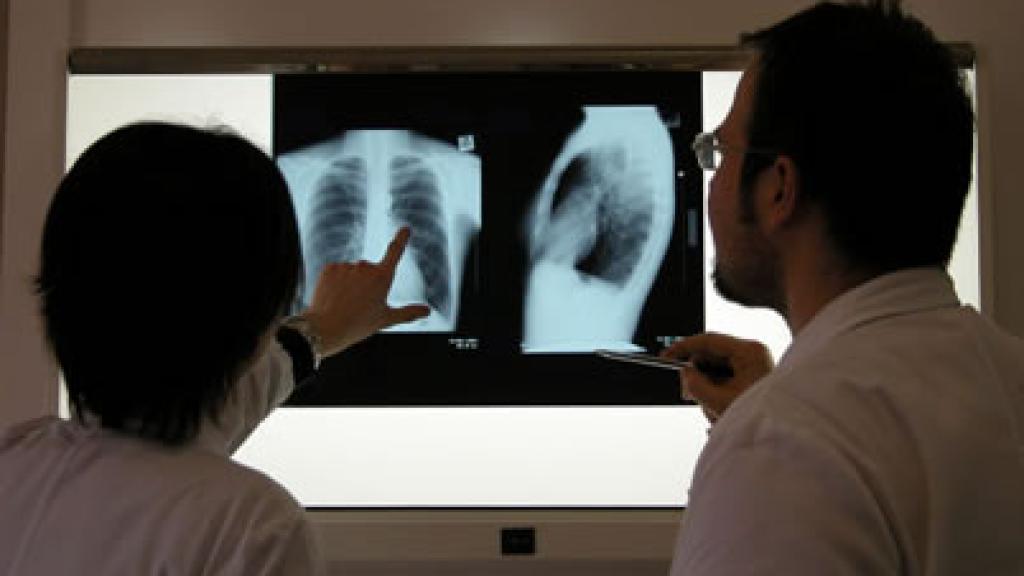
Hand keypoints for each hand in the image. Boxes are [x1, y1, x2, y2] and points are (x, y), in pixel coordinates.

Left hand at [301, 227, 429, 356]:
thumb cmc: (357, 325)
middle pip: (369, 270)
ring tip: (345, 303)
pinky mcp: (329, 268)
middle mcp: (365, 267)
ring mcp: (346, 266)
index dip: (401, 239)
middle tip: (360, 304)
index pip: (395, 253)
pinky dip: (336, 282)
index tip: (405, 229)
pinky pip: (336, 272)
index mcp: (382, 277)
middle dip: (366, 283)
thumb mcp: (386, 319)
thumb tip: (426, 310)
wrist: (325, 328)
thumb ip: (408, 312)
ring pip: (351, 272)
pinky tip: (334, 296)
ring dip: (350, 283)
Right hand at [661, 332, 772, 422]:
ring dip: (708, 391)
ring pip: (716, 371)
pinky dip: (717, 395)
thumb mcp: (720, 402)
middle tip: (688, 394)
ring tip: (715, 412)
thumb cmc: (761, 418)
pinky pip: (725, 381)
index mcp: (749, 352)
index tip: (666, 356)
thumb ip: (696, 385)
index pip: (709, 340)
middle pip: (711, 357)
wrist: (785, 439)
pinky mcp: (752, 379)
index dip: (683, 347)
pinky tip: (721, 411)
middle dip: (698, 377)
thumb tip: (686, 374)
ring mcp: (753, 367)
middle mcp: (752, 355)